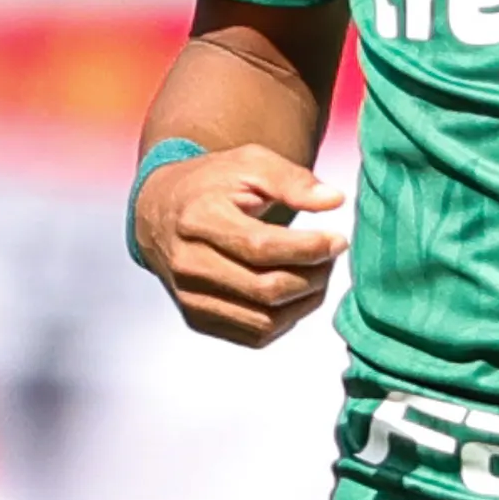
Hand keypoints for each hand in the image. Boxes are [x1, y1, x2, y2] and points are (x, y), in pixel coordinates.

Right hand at [133, 145, 347, 348]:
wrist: (160, 212)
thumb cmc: (212, 184)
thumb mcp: (250, 164)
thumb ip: (293, 180)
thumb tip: (334, 200)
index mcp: (198, 218)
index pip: (260, 247)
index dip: (308, 248)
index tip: (338, 239)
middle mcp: (188, 263)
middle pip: (265, 288)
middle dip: (313, 276)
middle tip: (332, 255)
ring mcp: (189, 297)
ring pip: (264, 320)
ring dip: (305, 301)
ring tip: (319, 272)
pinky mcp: (196, 319)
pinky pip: (254, 335)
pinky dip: (287, 319)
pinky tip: (297, 292)